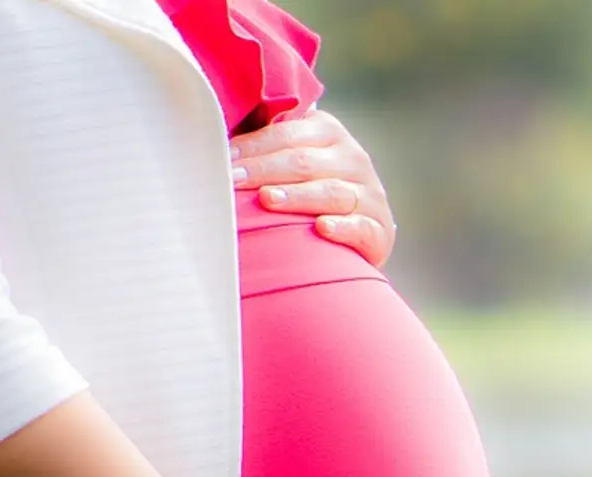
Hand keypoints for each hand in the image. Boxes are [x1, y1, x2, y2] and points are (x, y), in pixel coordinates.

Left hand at [229, 109, 397, 266]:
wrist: (356, 230)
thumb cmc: (305, 190)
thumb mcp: (292, 160)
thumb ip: (265, 145)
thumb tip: (212, 132)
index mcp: (328, 132)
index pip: (287, 134)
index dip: (253, 146)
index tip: (222, 160)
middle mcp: (354, 158)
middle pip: (305, 162)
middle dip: (265, 171)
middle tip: (233, 181)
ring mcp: (370, 194)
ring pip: (331, 192)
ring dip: (298, 196)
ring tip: (267, 201)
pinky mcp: (380, 228)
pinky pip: (361, 226)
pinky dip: (342, 227)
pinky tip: (321, 229)